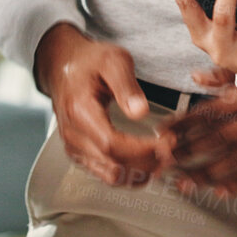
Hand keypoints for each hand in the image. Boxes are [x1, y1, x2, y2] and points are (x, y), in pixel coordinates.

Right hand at [34, 23, 166, 186]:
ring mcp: (75, 147)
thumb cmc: (88, 62)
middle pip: (113, 165)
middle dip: (147, 163)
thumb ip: (127, 86)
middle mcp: (74, 134)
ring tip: (163, 159)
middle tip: (172, 151)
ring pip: (110, 176)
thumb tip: (140, 112)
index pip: (112, 144)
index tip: (168, 142)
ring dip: (140, 173)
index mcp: (80, 111)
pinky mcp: (79, 153)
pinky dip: (128, 173)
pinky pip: (105, 173)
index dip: (143, 150)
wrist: (63, 66)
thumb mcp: (112, 60)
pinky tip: (147, 163)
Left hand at [158, 67, 236, 196]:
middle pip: (214, 139)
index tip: (162, 133)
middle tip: (164, 162)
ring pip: (232, 160)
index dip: (182, 123)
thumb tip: (195, 77)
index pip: (206, 112)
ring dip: (206, 173)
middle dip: (187, 151)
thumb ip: (224, 75)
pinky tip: (222, 191)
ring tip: (184, 183)